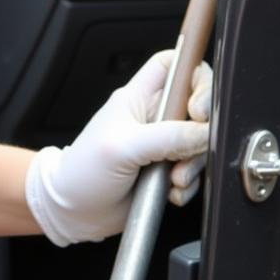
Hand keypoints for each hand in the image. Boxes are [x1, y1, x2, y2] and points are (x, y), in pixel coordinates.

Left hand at [25, 51, 212, 245]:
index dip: (194, 75)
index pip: (175, 65)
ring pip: (199, 144)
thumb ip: (168, 137)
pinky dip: (188, 185)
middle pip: (198, 106)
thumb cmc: (82, 173)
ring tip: (173, 179)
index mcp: (138, 98)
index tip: (197, 104)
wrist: (73, 214)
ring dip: (194, 164)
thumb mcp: (124, 148)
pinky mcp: (166, 173)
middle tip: (193, 145)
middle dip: (202, 129)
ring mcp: (161, 146)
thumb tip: (205, 133)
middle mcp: (153, 119)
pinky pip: (193, 173)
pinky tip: (170, 192)